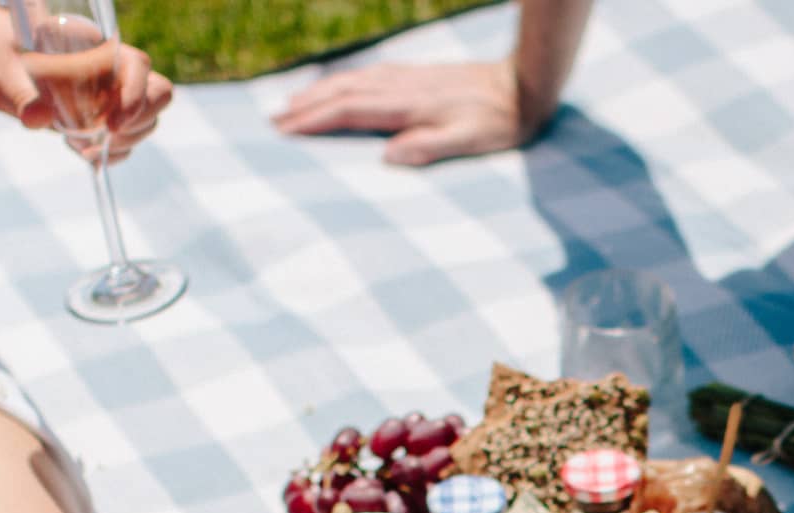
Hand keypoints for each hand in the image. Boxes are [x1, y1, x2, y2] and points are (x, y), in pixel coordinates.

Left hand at [0, 6, 171, 163]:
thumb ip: (20, 94)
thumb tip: (37, 119)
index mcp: (92, 47)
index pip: (138, 67)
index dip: (137, 96)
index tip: (112, 123)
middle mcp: (107, 69)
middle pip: (155, 95)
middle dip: (138, 123)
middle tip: (104, 136)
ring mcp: (107, 94)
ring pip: (145, 120)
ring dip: (125, 142)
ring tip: (83, 144)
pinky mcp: (99, 116)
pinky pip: (125, 139)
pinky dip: (112, 153)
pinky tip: (84, 152)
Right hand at [273, 59, 526, 165]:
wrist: (522, 86)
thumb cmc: (497, 123)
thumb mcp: (468, 142)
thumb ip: (429, 147)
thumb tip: (390, 156)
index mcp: (407, 107)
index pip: (348, 111)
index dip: (313, 121)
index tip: (284, 132)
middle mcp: (401, 87)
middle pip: (340, 92)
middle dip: (304, 107)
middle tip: (271, 123)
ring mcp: (406, 78)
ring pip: (351, 81)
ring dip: (318, 92)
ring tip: (290, 105)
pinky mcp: (415, 75)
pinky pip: (367, 76)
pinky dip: (342, 83)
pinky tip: (335, 88)